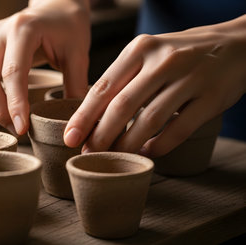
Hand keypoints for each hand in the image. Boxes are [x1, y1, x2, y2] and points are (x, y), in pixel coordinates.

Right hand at [0, 0, 90, 134]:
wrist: (54, 9)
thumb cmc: (67, 28)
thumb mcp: (79, 54)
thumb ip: (76, 86)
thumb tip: (73, 123)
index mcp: (23, 30)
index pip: (13, 73)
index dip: (15, 104)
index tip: (22, 128)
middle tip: (17, 130)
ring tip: (5, 120)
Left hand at [64, 14, 245, 156]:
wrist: (235, 44)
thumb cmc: (180, 54)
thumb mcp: (148, 54)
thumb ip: (123, 79)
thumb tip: (92, 117)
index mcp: (139, 49)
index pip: (103, 87)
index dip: (84, 117)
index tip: (70, 138)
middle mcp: (162, 61)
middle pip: (122, 106)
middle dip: (101, 135)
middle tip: (88, 154)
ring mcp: (189, 78)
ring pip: (149, 120)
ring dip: (128, 144)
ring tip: (114, 157)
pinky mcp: (211, 97)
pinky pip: (179, 129)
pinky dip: (160, 146)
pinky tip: (148, 152)